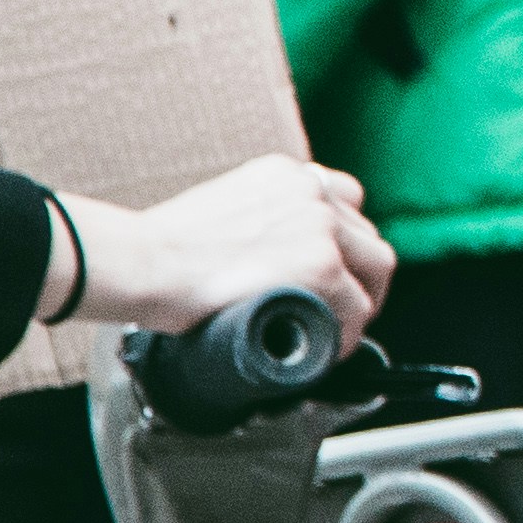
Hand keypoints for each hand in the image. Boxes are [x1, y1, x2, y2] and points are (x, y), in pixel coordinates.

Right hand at [50, 157, 392, 339]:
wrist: (146, 262)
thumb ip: (255, 221)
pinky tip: (325, 347)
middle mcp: (311, 191)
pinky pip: (357, 307)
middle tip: (343, 305)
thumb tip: (264, 256)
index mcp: (285, 174)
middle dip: (359, 272)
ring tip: (338, 329)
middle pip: (365, 233)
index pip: (341, 199)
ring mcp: (323, 227)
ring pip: (375, 267)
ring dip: (361, 300)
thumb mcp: (219, 210)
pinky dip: (347, 332)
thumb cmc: (161, 249)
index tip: (336, 265)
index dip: (343, 239)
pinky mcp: (324, 266)